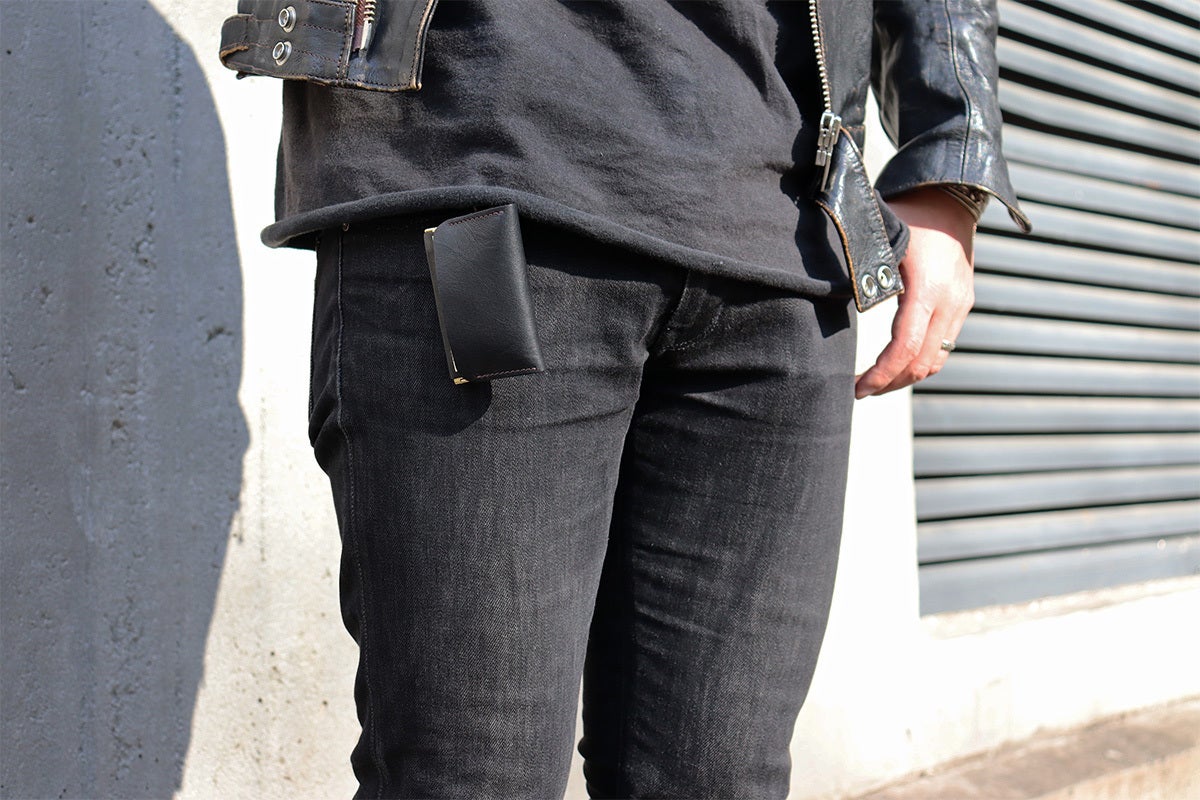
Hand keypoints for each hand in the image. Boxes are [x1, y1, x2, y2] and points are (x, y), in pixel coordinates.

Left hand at [854, 186, 976, 398]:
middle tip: (859, 390)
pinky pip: (944, 347)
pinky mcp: (964, 305)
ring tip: (875, 382)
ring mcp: (962, 305)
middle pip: (922, 363)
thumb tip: (829, 300)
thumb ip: (863, 271)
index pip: (905, 347)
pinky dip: (919, 361)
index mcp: (928, 288)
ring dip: (905, 377)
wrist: (951, 198)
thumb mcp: (882, 239)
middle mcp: (951, 302)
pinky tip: (895, 363)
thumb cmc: (910, 216)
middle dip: (889, 383)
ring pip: (936, 360)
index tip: (858, 388)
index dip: (881, 373)